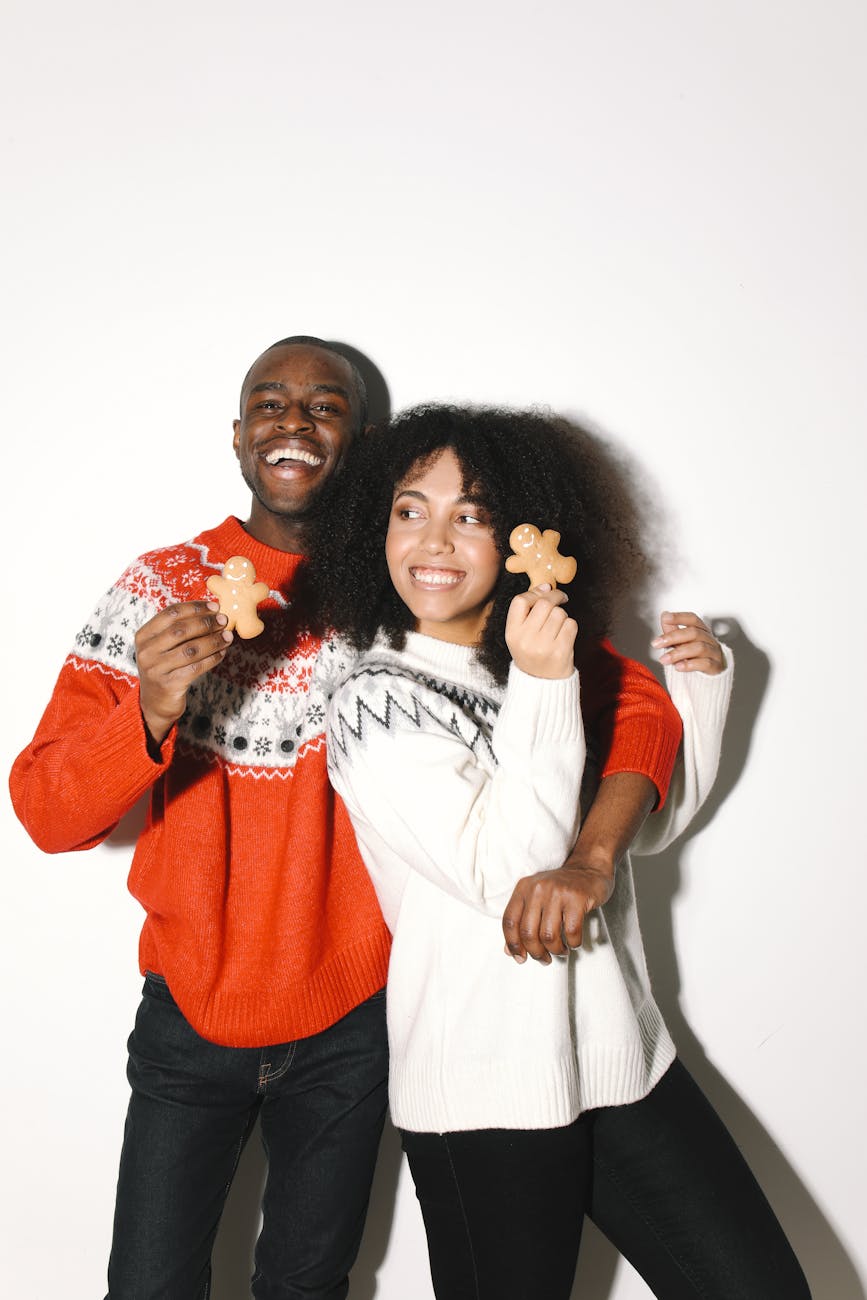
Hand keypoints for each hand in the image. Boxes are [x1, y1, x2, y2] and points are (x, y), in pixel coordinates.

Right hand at [135, 601, 232, 742]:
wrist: (156, 703)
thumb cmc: (165, 668)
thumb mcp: (164, 646)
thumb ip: (181, 629)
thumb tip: (212, 612)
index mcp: (144, 635)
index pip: (171, 613)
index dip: (195, 608)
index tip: (214, 607)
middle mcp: (146, 651)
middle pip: (181, 629)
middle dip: (206, 623)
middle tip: (224, 621)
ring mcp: (155, 668)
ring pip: (191, 649)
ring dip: (213, 641)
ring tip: (227, 637)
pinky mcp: (169, 684)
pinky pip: (196, 667)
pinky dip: (212, 658)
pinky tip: (222, 653)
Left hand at [502, 854, 613, 964]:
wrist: (589, 868)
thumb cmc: (562, 889)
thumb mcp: (537, 898)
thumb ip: (522, 922)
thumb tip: (510, 951)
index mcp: (524, 888)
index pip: (509, 921)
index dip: (513, 944)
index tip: (520, 958)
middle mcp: (538, 888)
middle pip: (528, 932)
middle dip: (536, 952)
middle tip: (545, 958)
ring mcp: (558, 892)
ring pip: (548, 935)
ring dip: (555, 950)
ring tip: (561, 950)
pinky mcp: (577, 898)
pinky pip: (571, 932)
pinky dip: (572, 943)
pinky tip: (573, 942)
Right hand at [505, 585, 577, 679]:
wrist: (542, 684)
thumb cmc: (532, 652)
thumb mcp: (521, 634)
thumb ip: (529, 610)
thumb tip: (546, 585)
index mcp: (512, 633)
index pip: (520, 601)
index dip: (534, 593)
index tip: (544, 591)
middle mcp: (525, 639)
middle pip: (544, 604)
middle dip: (555, 597)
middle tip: (561, 599)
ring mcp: (543, 646)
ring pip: (559, 613)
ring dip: (562, 615)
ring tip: (558, 627)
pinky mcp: (561, 652)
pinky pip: (571, 624)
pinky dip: (570, 627)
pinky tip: (564, 636)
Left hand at [652, 611, 724, 674]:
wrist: (711, 673)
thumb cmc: (696, 655)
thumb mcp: (682, 642)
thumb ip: (673, 630)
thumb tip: (664, 615)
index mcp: (701, 630)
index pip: (692, 619)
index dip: (679, 617)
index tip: (666, 619)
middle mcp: (709, 639)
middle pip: (694, 632)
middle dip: (673, 637)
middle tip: (657, 643)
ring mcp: (714, 652)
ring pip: (699, 648)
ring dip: (678, 653)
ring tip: (664, 659)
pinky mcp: (716, 666)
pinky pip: (705, 663)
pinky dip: (690, 665)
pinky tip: (678, 667)